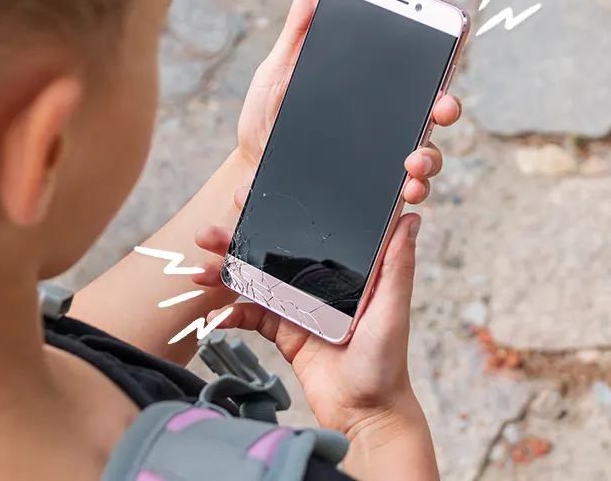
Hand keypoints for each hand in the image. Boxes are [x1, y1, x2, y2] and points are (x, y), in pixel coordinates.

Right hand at [191, 212, 424, 438]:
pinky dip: (229, 314)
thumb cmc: (387, 364)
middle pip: (273, 252)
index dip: (278, 213)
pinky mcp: (284, 334)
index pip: (309, 232)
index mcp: (345, 270)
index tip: (250, 196)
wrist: (365, 414)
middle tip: (208, 232)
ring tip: (198, 269)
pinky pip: (251, 316)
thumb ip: (397, 265)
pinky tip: (214, 315)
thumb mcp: (393, 309)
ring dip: (224, 273)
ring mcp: (298, 307)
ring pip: (254, 280)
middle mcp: (319, 283)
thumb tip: (412, 216)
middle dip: (238, 240)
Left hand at [234, 0, 462, 203]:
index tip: (445, 53)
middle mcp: (386, 125)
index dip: (439, 61)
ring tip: (413, 163)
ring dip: (430, 159)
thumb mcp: (279, 70)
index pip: (415, 74)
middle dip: (446, 109)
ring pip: (426, 159)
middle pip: (432, 116)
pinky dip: (413, 193)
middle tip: (441, 108)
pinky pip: (405, 194)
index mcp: (371, 91)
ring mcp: (384, 161)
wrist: (251, 167)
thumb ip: (299, 32)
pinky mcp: (375, 193)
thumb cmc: (267, 117)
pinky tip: (405, 191)